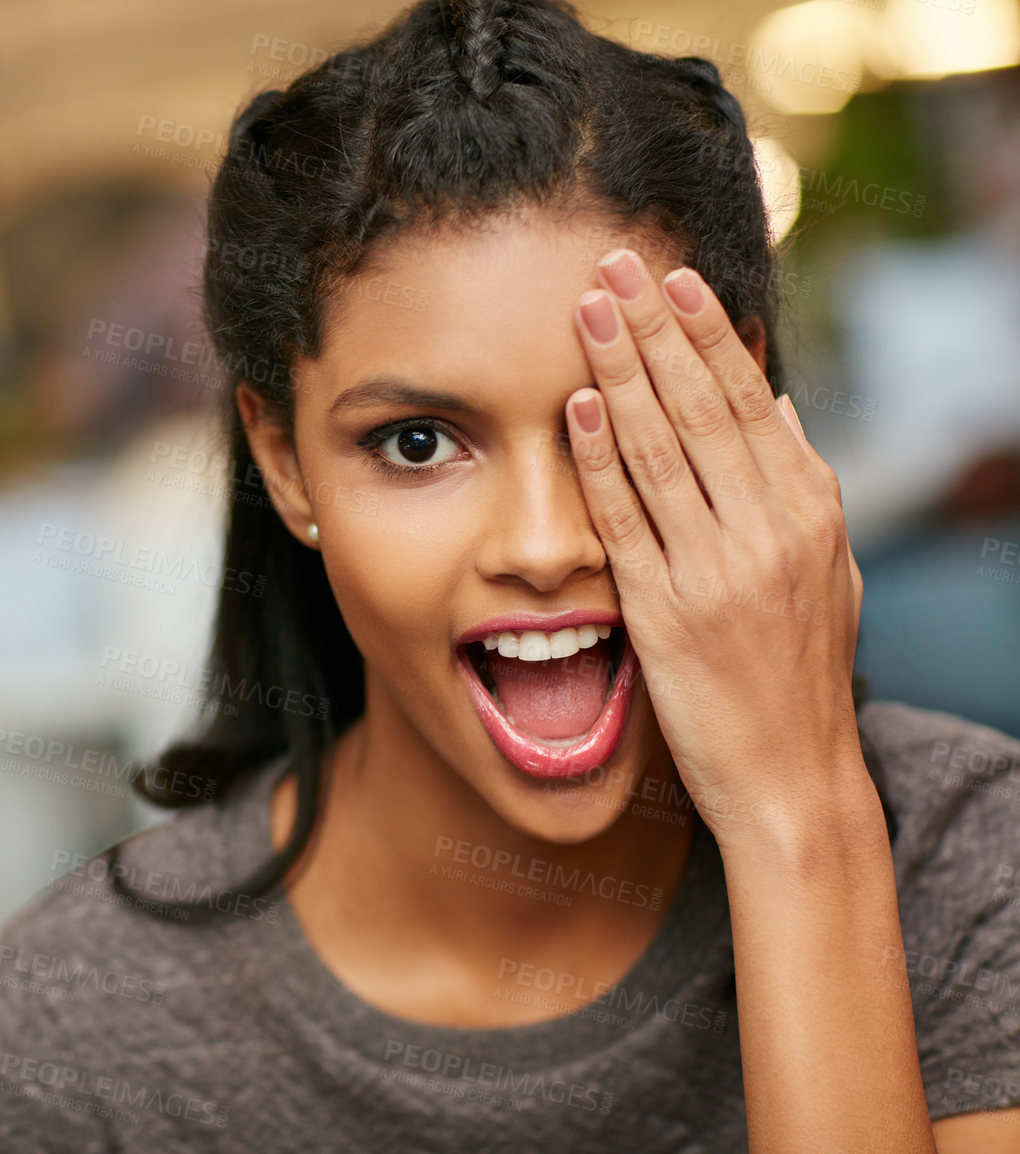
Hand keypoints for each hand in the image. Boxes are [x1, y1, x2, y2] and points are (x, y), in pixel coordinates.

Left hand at [564, 249, 869, 848]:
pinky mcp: (668, 614)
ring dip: (620, 372)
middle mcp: (770, 530)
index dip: (707, 333)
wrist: (792, 779)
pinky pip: (628, 520)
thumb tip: (777, 403)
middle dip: (656, 328)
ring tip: (588, 310)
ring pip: (663, 449)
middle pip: (704, 405)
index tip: (672, 278)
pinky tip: (577, 409)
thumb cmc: (800, 672)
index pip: (750, 399)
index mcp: (809, 511)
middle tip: (615, 263)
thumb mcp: (824, 570)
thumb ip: (796, 484)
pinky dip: (602, 460)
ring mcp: (718, 570)